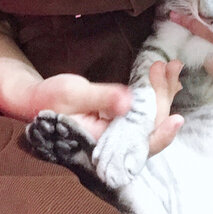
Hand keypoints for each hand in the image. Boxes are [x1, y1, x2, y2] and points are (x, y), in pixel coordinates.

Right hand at [23, 62, 183, 155]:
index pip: (137, 147)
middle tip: (170, 67)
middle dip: (163, 97)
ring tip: (172, 66)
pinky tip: (164, 73)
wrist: (36, 99)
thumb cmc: (49, 98)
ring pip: (151, 117)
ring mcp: (118, 131)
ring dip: (163, 90)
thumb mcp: (73, 93)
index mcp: (101, 144)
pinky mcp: (120, 118)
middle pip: (150, 127)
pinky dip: (155, 90)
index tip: (177, 119)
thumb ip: (102, 98)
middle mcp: (114, 142)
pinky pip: (144, 108)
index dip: (160, 135)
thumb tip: (128, 102)